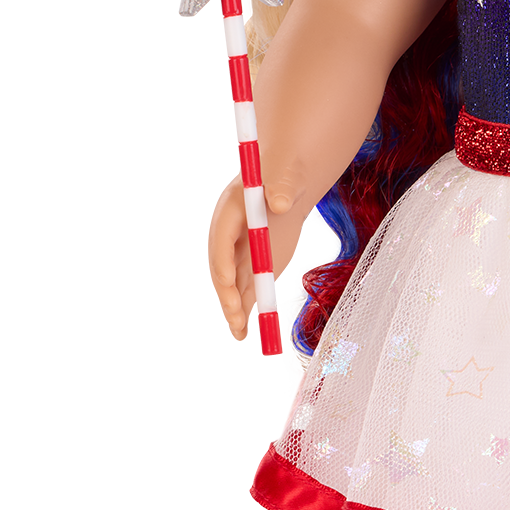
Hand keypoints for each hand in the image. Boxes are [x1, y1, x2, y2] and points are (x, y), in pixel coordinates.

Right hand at [209, 181, 309, 338]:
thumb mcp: (285, 177)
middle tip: (236, 313)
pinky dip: (249, 308)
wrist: (287, 187)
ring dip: (236, 309)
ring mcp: (240, 253)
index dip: (224, 261)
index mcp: (229, 212)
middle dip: (228, 292)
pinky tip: (250, 330)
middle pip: (223, 268)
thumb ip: (282, 188)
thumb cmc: (282, 176)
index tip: (229, 280)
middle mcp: (229, 237)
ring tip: (241, 333)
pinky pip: (248, 290)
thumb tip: (281, 203)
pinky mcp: (253, 265)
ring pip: (234, 285)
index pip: (222, 240)